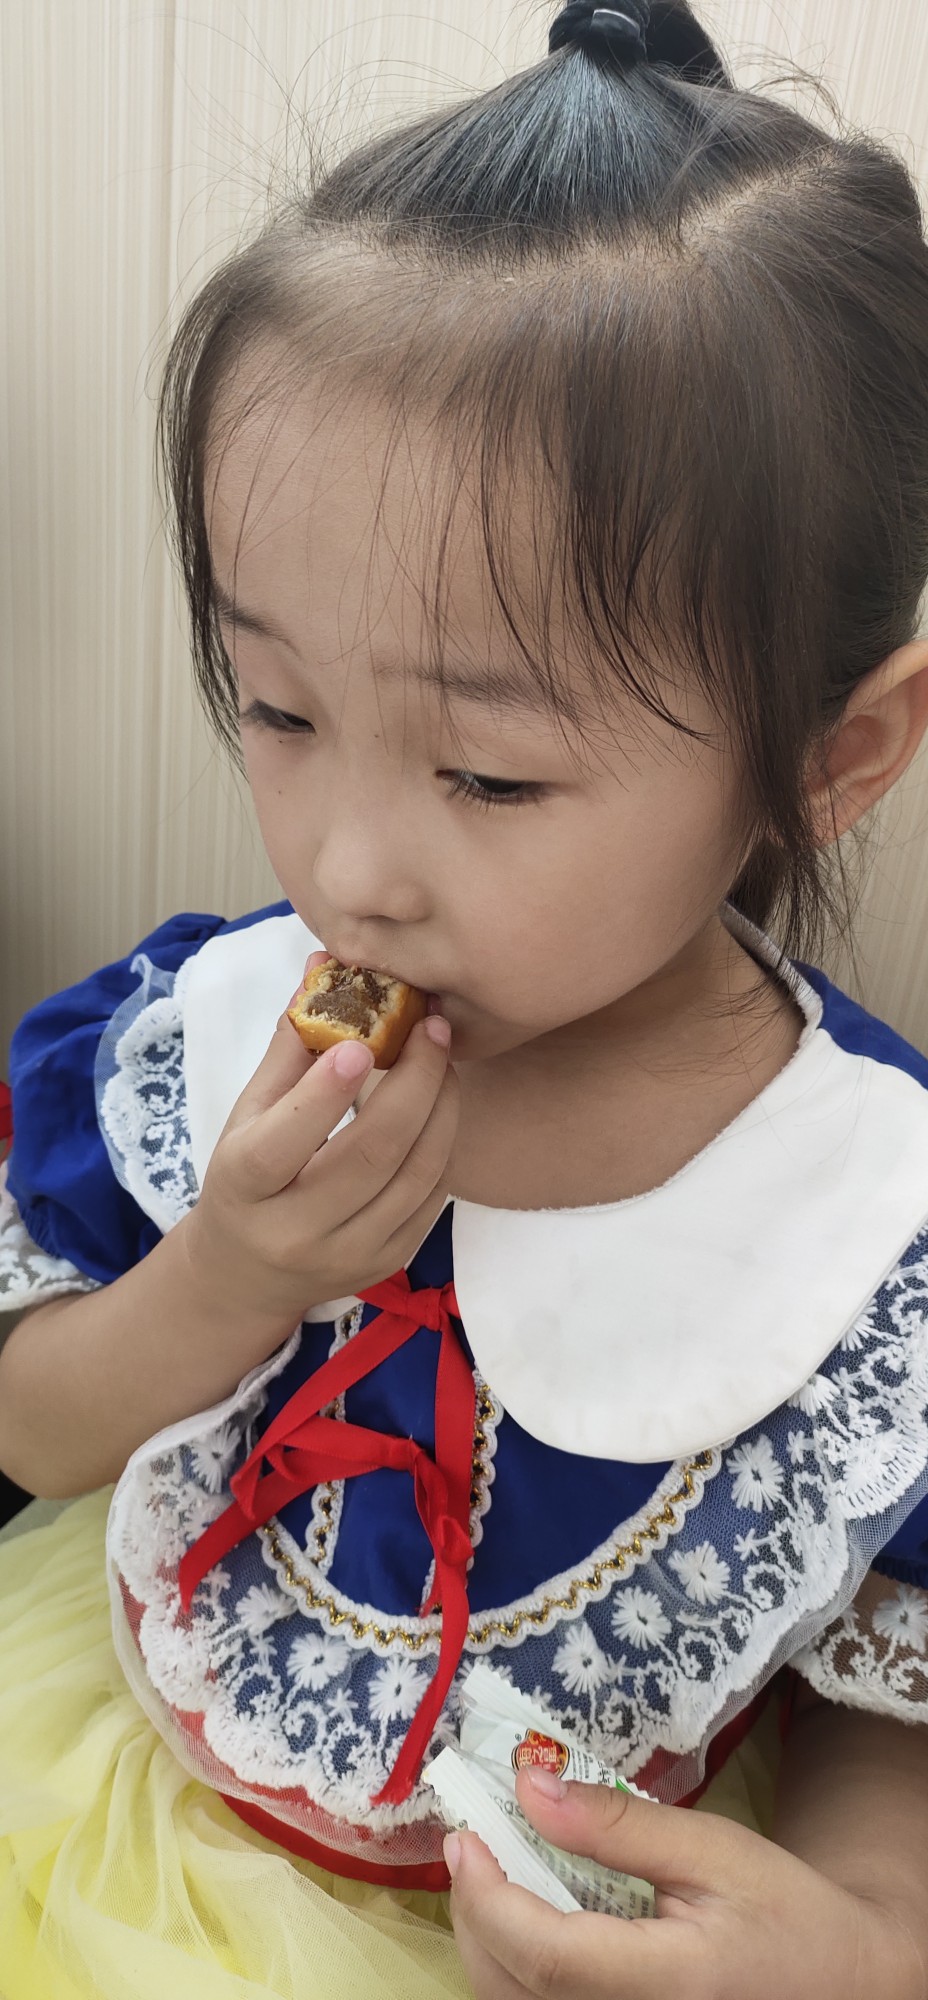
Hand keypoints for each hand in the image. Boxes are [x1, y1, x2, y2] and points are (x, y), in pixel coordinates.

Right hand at [180, 952, 458, 1341]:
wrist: (248, 1275)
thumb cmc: (246, 1178)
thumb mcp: (247, 1114)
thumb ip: (289, 1047)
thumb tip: (324, 966)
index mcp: (244, 1188)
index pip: (282, 1144)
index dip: (324, 1094)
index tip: (363, 1041)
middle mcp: (295, 1230)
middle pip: (370, 1156)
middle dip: (413, 1084)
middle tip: (432, 1027)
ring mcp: (348, 1254)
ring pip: (415, 1175)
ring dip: (441, 1107)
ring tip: (444, 1056)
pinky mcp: (387, 1264)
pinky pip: (432, 1197)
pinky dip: (443, 1142)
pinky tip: (442, 1102)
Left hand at [446, 1769, 925, 1999]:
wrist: (835, 1984)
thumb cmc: (782, 1912)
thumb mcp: (714, 1849)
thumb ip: (619, 1825)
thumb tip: (531, 1786)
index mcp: (667, 1984)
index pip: (546, 1956)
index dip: (489, 1897)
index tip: (466, 1834)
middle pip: (511, 1986)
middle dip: (475, 1909)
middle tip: (474, 1839)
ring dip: (486, 1938)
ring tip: (496, 1870)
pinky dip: (513, 1965)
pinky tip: (528, 1916)